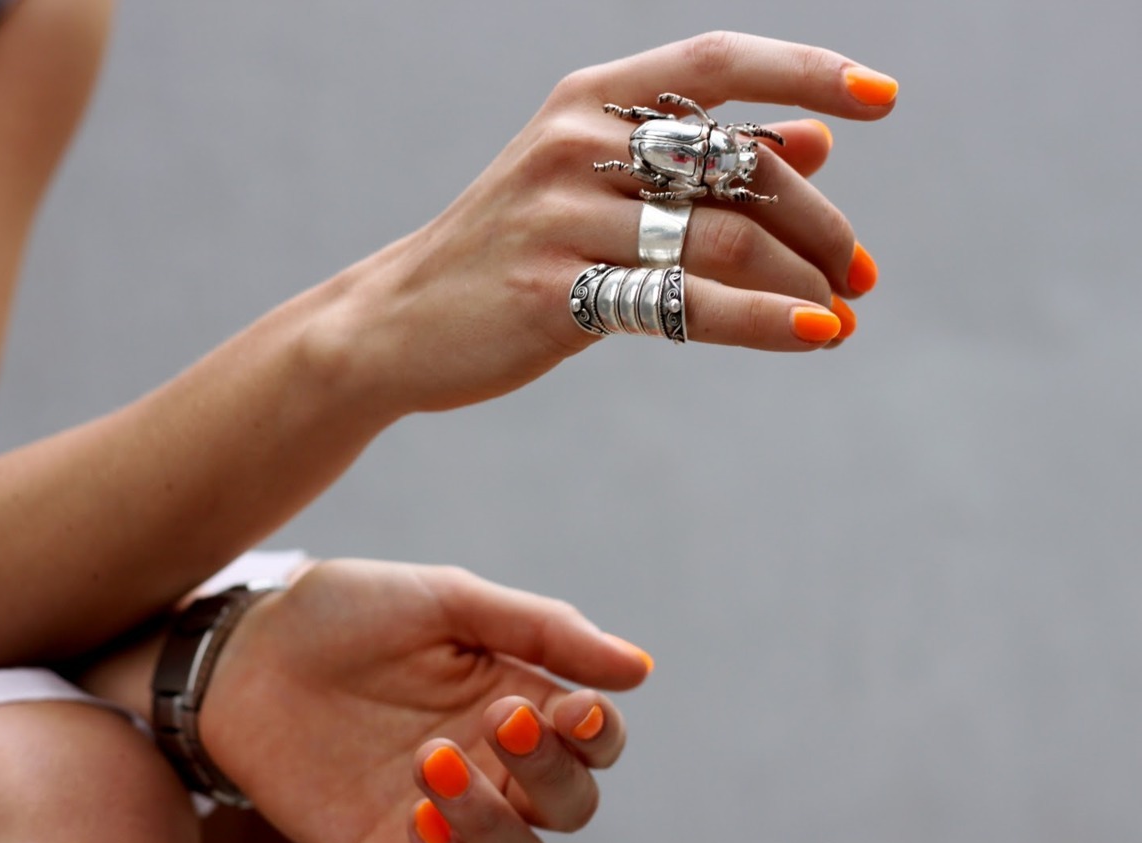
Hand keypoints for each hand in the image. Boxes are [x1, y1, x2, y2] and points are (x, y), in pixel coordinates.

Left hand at [200, 558, 651, 842]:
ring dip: (497, 822)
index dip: (596, 734)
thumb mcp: (446, 600)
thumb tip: (639, 668)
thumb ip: (540, 629)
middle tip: (502, 717)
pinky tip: (419, 816)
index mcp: (516, 697)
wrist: (243, 648)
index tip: (567, 706)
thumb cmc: (348, 611)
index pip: (592, 740)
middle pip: (570, 805)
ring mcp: (439, 811)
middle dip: (552, 771)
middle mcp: (491, 763)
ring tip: (436, 761)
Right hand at [313, 32, 895, 413]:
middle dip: (821, 223)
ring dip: (804, 278)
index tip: (886, 99)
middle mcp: (574, 143)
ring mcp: (558, 216)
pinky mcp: (551, 291)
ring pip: (724, 237)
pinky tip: (816, 334)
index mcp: (587, 100)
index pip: (715, 63)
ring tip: (843, 313)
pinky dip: (764, 320)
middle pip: (738, 165)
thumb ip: (699, 161)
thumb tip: (814, 141)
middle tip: (862, 272)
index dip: (808, 69)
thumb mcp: (595, 184)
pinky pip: (684, 303)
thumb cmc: (514, 249)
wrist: (401, 321)